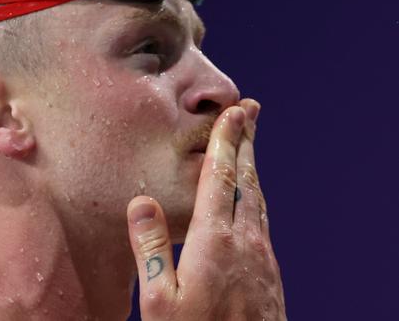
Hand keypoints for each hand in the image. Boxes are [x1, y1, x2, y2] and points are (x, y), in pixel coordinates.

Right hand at [126, 99, 285, 319]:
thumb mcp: (159, 299)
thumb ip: (151, 247)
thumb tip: (141, 202)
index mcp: (218, 241)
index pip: (223, 178)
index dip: (227, 142)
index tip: (235, 112)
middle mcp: (247, 242)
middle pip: (249, 180)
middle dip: (248, 142)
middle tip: (251, 112)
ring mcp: (263, 258)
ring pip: (259, 200)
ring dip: (253, 168)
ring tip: (249, 148)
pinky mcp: (270, 274)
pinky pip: (263, 221)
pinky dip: (255, 196)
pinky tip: (250, 202)